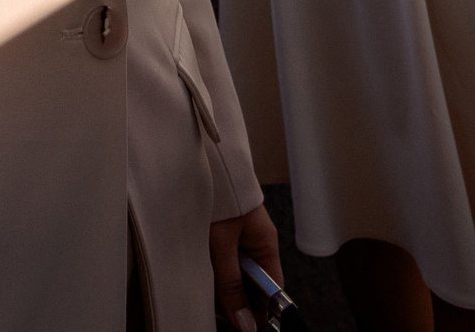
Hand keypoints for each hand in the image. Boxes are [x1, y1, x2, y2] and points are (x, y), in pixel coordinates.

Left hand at [210, 202, 286, 331]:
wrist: (203, 158)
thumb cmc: (219, 192)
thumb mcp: (221, 243)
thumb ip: (231, 283)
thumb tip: (245, 322)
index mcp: (265, 244)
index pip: (272, 288)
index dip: (260, 309)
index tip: (244, 324)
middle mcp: (255, 244)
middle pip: (252, 285)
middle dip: (235, 300)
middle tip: (217, 308)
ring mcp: (239, 239)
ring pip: (235, 275)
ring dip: (221, 286)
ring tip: (206, 289)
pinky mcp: (223, 234)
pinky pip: (223, 262)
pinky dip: (214, 272)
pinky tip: (202, 274)